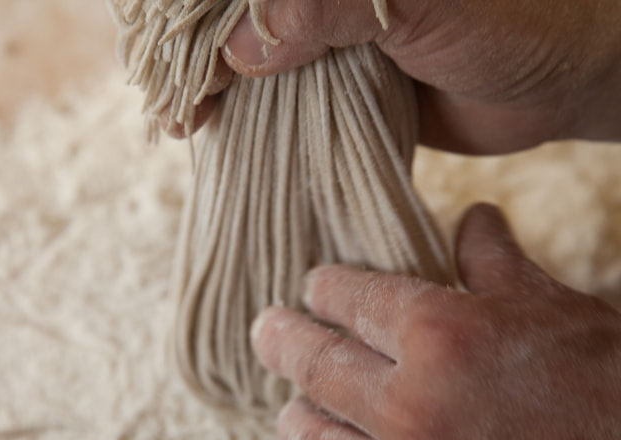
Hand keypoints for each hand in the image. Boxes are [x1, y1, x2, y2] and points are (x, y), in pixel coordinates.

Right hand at [182, 0, 620, 151]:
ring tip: (188, 126)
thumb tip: (240, 50)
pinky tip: (227, 132)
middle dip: (198, 61)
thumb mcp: (420, 0)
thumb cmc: (510, 19)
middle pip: (236, 20)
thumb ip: (326, 7)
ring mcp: (330, 34)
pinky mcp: (342, 80)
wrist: (558, 77)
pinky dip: (254, 116)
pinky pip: (285, 98)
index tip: (181, 75)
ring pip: (254, 60)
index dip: (201, 26)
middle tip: (176, 110)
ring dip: (218, 92)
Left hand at [252, 203, 620, 439]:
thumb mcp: (556, 310)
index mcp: (441, 336)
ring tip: (291, 406)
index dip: (323, 287)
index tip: (313, 286)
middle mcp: (412, 408)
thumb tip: (474, 215)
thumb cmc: (614, 393)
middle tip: (266, 330)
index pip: (349, 298)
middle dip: (281, 341)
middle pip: (314, 365)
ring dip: (297, 419)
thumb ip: (495, 264)